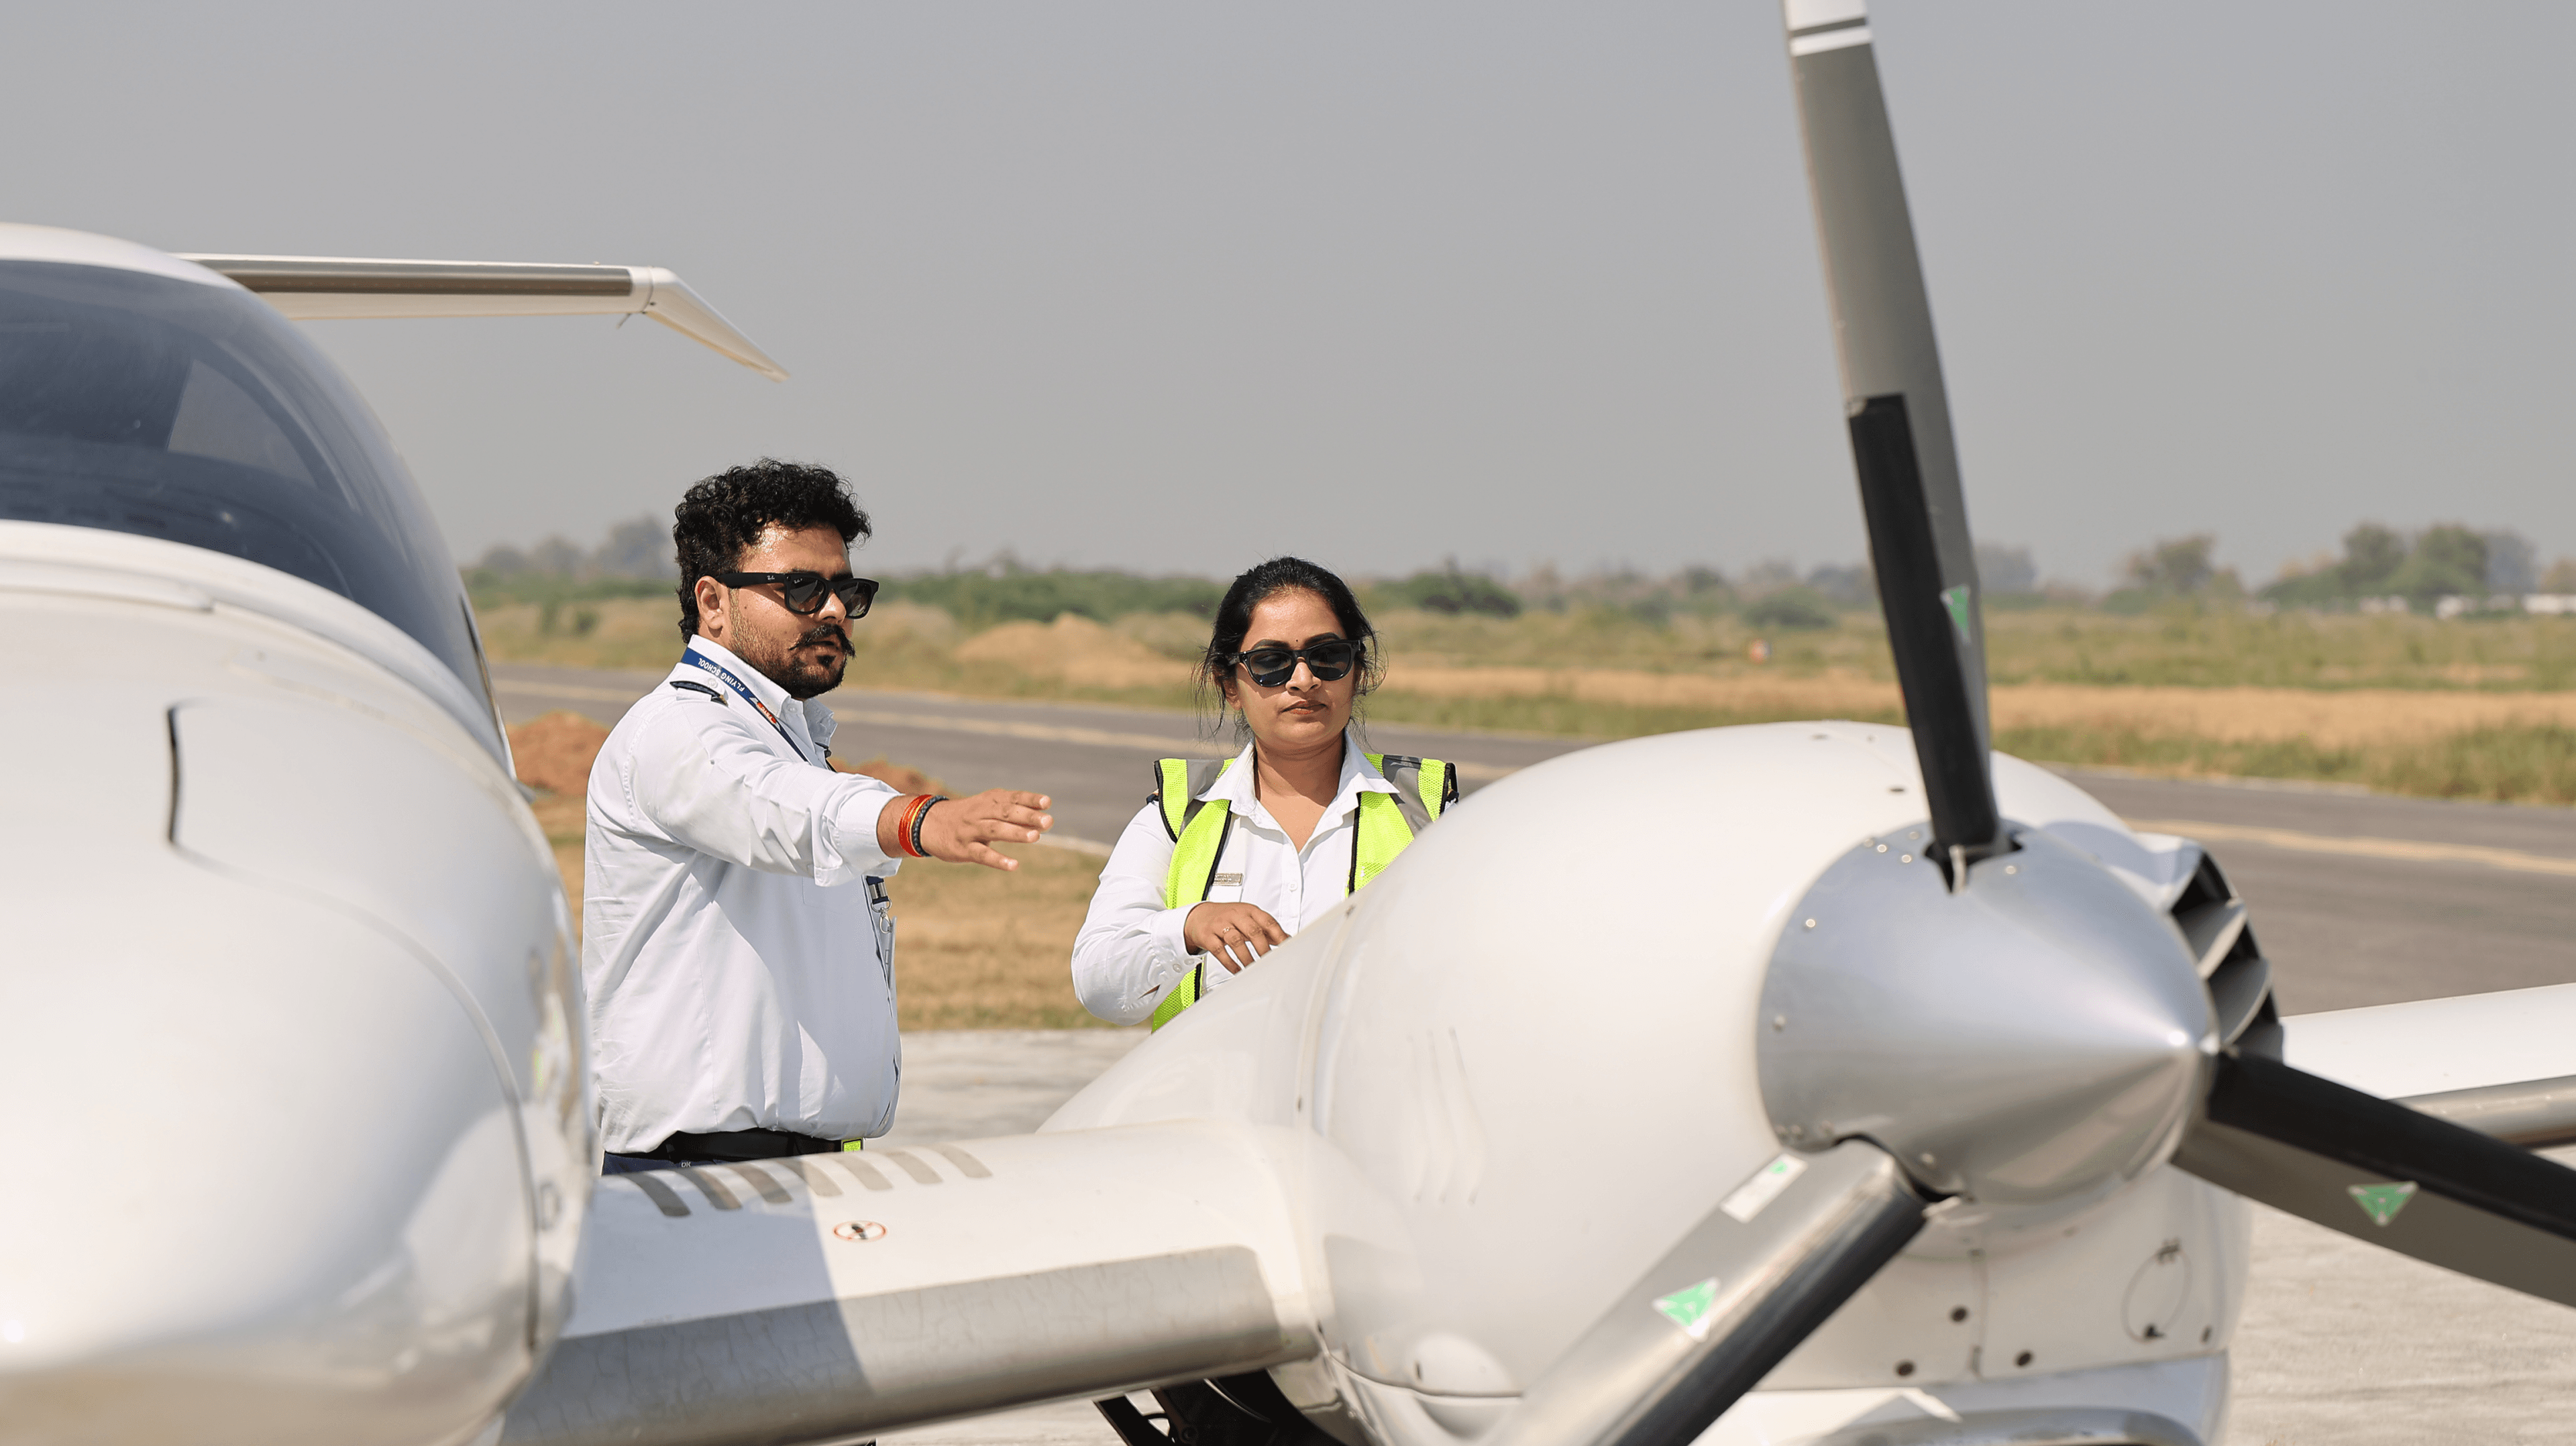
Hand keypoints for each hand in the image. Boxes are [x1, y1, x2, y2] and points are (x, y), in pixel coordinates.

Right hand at [879, 790, 1052, 870]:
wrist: (927, 823)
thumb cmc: (967, 817)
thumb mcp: (987, 809)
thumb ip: (1012, 814)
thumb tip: (1041, 821)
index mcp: (988, 801)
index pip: (1012, 797)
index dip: (1029, 799)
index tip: (1047, 802)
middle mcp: (980, 813)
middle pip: (1005, 812)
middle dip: (1028, 816)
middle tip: (1048, 821)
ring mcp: (971, 831)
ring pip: (994, 830)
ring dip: (1015, 833)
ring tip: (1035, 837)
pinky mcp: (963, 849)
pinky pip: (982, 854)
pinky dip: (998, 860)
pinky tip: (1014, 865)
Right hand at [1184, 902, 1287, 973]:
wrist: (1200, 915)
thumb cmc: (1227, 917)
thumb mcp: (1248, 918)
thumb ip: (1266, 929)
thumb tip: (1286, 939)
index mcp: (1248, 910)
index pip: (1267, 920)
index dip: (1278, 934)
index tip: (1286, 947)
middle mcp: (1235, 916)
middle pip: (1252, 930)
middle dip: (1263, 948)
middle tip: (1269, 961)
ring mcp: (1220, 925)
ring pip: (1236, 941)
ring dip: (1247, 957)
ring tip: (1253, 968)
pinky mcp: (1208, 936)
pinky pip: (1219, 950)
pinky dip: (1230, 963)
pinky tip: (1237, 970)